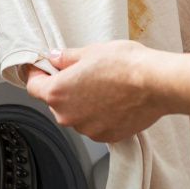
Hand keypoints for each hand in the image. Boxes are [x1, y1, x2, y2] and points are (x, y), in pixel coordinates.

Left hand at [24, 42, 167, 142]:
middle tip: (82, 73)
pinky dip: (99, 114)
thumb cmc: (125, 66)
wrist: (155, 84)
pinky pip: (94, 124)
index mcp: (58, 92)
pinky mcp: (106, 137)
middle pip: (56, 102)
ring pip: (76, 114)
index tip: (40, 68)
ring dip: (83, 103)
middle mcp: (69, 115)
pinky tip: (114, 100)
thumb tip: (55, 58)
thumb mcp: (90, 51)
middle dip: (64, 88)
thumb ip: (66, 58)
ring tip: (104, 86)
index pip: (34, 86)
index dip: (36, 74)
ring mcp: (87, 129)